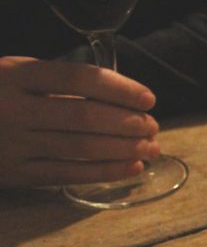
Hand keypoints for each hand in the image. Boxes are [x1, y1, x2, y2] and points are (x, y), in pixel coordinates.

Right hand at [0, 56, 159, 187]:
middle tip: (153, 126)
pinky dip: (104, 171)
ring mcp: (12, 143)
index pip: (80, 78)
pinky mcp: (13, 173)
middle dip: (128, 123)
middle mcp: (13, 108)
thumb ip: (57, 81)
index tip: (148, 98)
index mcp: (15, 75)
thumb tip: (120, 97)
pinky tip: (130, 167)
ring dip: (124, 149)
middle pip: (85, 116)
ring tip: (151, 148)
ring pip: (80, 147)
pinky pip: (66, 173)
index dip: (120, 89)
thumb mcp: (13, 73)